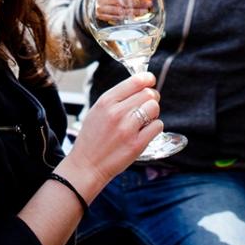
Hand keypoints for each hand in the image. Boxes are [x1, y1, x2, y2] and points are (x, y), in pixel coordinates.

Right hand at [62, 72, 162, 190]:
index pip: (134, 81)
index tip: (150, 80)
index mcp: (105, 101)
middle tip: (146, 105)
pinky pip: (157, 126)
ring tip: (145, 119)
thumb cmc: (92, 138)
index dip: (147, 79)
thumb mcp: (96, 111)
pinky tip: (145, 131)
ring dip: (153, 112)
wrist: (86, 165)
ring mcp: (127, 128)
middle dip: (151, 97)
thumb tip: (139, 86)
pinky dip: (155, 127)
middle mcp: (116, 112)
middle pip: (148, 93)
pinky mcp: (137, 144)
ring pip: (154, 107)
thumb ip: (115, 99)